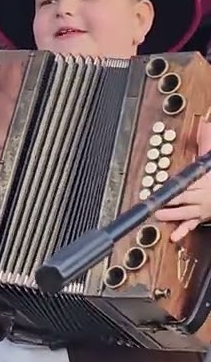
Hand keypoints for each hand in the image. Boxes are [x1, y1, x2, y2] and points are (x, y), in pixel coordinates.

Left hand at [155, 121, 210, 242]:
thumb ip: (207, 142)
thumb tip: (204, 124)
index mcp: (203, 179)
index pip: (187, 182)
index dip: (175, 185)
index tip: (162, 186)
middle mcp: (201, 195)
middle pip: (184, 198)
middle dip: (170, 201)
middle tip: (155, 203)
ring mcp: (201, 208)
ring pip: (185, 212)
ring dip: (172, 215)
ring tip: (159, 216)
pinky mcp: (200, 217)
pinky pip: (191, 225)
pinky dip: (182, 231)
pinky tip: (173, 237)